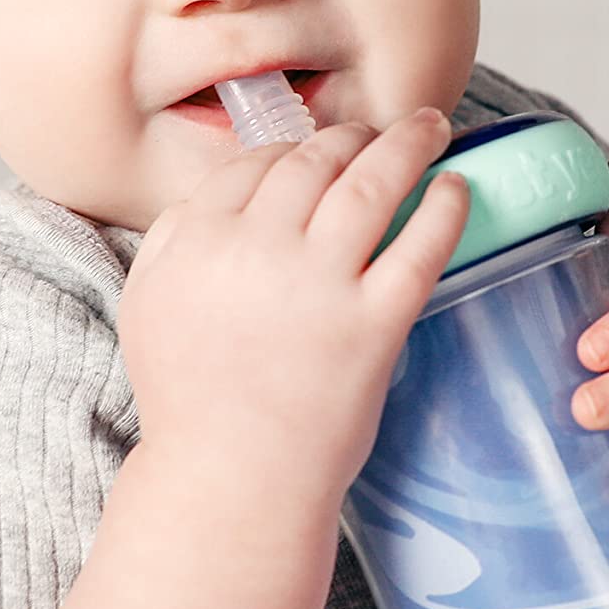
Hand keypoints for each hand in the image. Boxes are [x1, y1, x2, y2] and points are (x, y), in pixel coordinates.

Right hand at [119, 109, 469, 497]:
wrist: (231, 480)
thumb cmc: (193, 401)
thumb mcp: (150, 305)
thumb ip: (173, 239)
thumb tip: (221, 192)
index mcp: (198, 241)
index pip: (255, 162)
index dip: (294, 145)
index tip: (321, 145)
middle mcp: (256, 251)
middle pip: (316, 162)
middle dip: (354, 135)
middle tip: (381, 129)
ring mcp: (319, 286)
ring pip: (371, 185)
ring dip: (408, 145)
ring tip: (433, 128)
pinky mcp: (374, 324)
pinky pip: (420, 246)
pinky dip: (444, 208)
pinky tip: (457, 188)